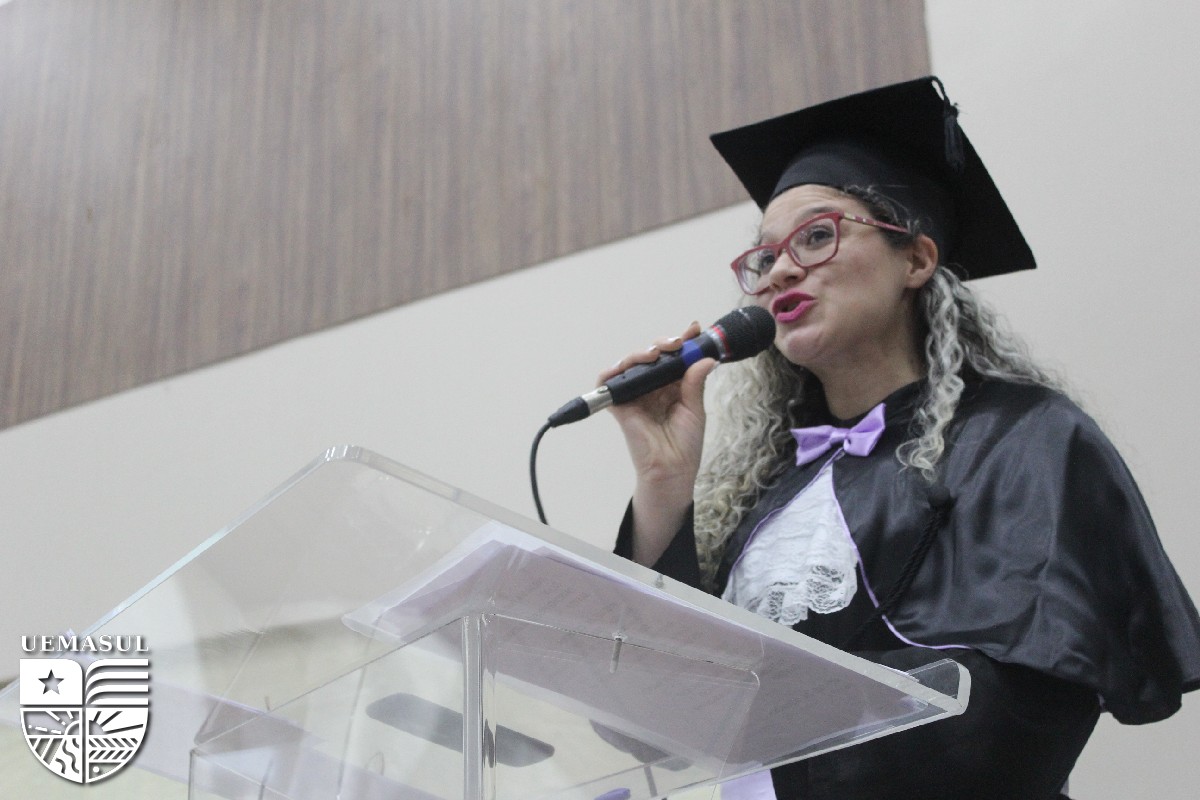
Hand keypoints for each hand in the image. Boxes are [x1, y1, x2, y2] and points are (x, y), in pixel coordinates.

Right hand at [599, 321, 717, 564]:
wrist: (672, 471)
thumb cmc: (685, 445)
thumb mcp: (695, 409)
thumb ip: (694, 383)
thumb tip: (706, 358)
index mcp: (671, 387)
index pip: (674, 359)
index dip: (682, 342)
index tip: (694, 329)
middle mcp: (652, 388)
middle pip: (652, 356)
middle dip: (664, 344)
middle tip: (678, 343)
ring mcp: (635, 395)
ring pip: (631, 364)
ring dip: (641, 353)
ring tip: (656, 352)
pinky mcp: (620, 405)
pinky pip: (608, 383)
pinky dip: (612, 371)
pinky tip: (626, 366)